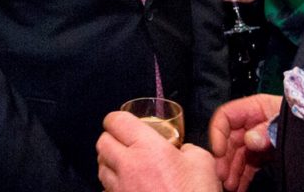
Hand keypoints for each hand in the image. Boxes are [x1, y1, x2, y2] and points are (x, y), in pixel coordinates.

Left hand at [97, 112, 218, 191]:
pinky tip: (128, 187)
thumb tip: (182, 151)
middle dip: (111, 139)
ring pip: (101, 168)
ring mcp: (121, 188)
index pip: (116, 121)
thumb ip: (188, 149)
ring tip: (124, 164)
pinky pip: (107, 190)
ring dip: (109, 163)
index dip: (117, 119)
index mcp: (147, 147)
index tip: (124, 122)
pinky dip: (113, 186)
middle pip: (102, 143)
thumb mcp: (203, 162)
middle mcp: (128, 165)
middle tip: (124, 142)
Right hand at [210, 95, 279, 191]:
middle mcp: (253, 123)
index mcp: (255, 107)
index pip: (226, 116)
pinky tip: (239, 187)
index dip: (218, 133)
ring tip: (231, 186)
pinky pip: (247, 165)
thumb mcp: (289, 122)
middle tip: (222, 175)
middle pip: (229, 139)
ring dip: (231, 170)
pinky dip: (241, 176)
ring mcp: (258, 139)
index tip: (219, 151)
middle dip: (224, 158)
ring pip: (236, 155)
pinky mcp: (264, 154)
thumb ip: (269, 130)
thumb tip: (251, 140)